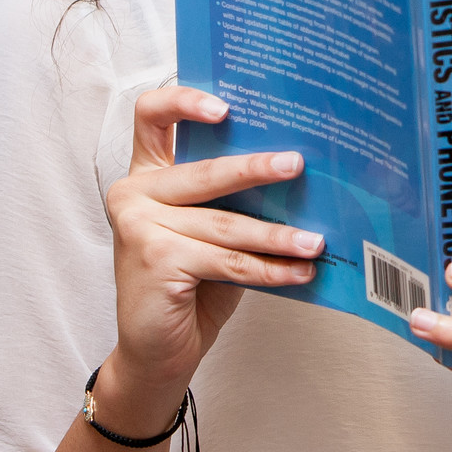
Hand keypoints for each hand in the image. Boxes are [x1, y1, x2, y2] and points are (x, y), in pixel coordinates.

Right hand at [100, 86, 323, 417]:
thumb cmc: (192, 283)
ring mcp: (139, 226)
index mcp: (147, 174)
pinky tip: (301, 271)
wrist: (157, 351)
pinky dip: (270, 269)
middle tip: (299, 164)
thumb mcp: (211, 230)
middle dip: (258, 169)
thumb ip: (233, 200)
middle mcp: (134, 193)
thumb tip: (300, 172)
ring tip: (317, 240)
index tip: (226, 107)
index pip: (151, 114)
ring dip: (279, 234)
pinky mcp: (154, 260)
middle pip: (205, 170)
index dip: (184, 101)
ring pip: (225, 223)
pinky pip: (228, 262)